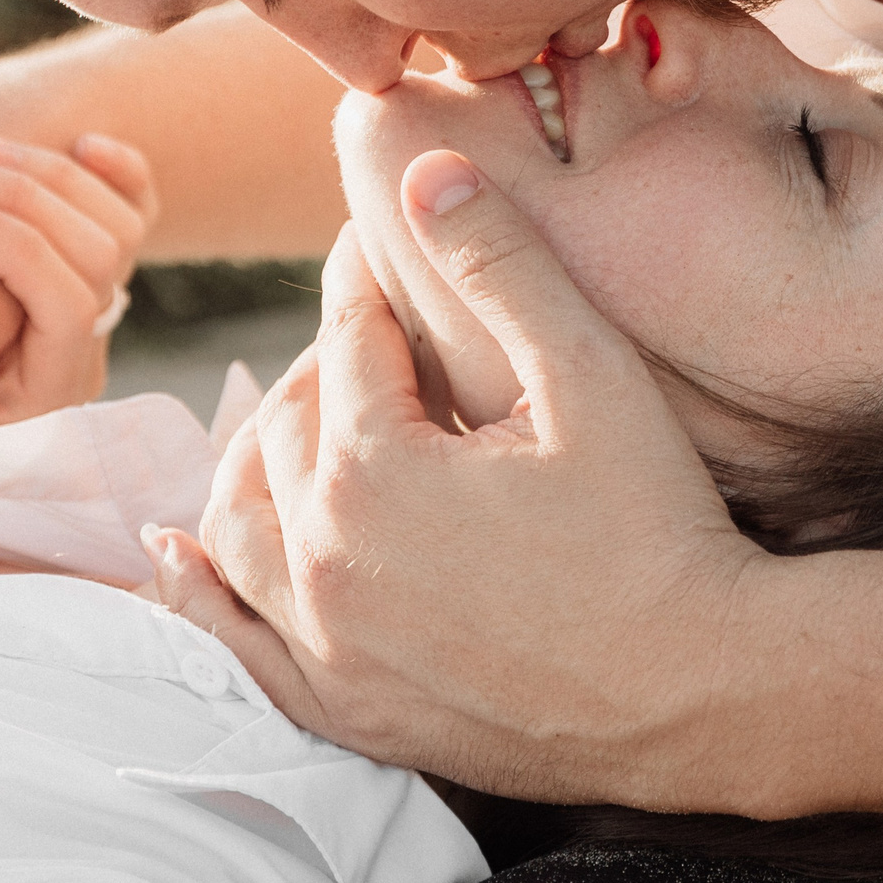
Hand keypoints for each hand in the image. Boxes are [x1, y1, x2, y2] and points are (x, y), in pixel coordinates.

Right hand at [0, 133, 155, 426]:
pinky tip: (83, 143)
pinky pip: (138, 208)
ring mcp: (98, 305)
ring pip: (117, 228)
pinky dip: (120, 172)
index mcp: (40, 390)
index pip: (67, 310)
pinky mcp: (96, 264)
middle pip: (97, 260)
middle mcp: (82, 350)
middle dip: (24, 204)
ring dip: (49, 177)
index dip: (17, 254)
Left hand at [150, 155, 770, 802]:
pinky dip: (199, 590)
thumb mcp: (594, 379)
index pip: (346, 335)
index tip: (381, 240)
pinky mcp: (346, 710)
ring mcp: (328, 645)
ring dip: (259, 455)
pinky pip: (235, 644)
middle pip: (284, 422)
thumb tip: (424, 172)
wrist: (700, 694)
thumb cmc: (660, 529)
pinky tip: (182, 553)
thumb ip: (502, 268)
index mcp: (376, 467)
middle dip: (323, 360)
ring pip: (237, 522)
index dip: (365, 275)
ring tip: (304, 416)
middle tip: (376, 332)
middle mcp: (325, 558)